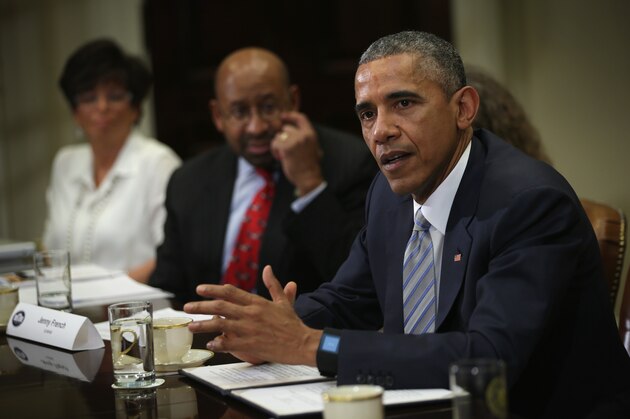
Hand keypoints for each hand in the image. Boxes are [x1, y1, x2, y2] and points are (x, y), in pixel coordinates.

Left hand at [184, 265, 320, 365]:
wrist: (302, 343)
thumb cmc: (293, 323)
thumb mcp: (283, 301)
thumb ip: (273, 284)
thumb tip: (268, 268)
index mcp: (257, 302)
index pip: (230, 291)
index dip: (213, 289)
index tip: (199, 289)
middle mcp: (250, 314)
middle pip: (220, 306)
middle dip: (201, 306)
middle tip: (187, 307)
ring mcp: (249, 329)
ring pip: (220, 324)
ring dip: (203, 324)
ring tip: (191, 326)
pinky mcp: (250, 345)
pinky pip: (229, 343)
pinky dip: (218, 343)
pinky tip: (210, 344)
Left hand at [270, 112, 323, 195]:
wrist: (309, 178)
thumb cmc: (309, 165)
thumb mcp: (312, 147)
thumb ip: (304, 138)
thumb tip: (288, 130)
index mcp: (311, 134)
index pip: (301, 118)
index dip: (291, 115)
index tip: (283, 116)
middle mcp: (303, 135)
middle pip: (286, 129)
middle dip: (283, 138)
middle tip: (285, 149)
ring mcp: (295, 141)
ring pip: (279, 136)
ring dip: (278, 145)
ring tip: (283, 154)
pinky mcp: (286, 148)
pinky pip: (274, 143)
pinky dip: (274, 150)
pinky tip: (279, 157)